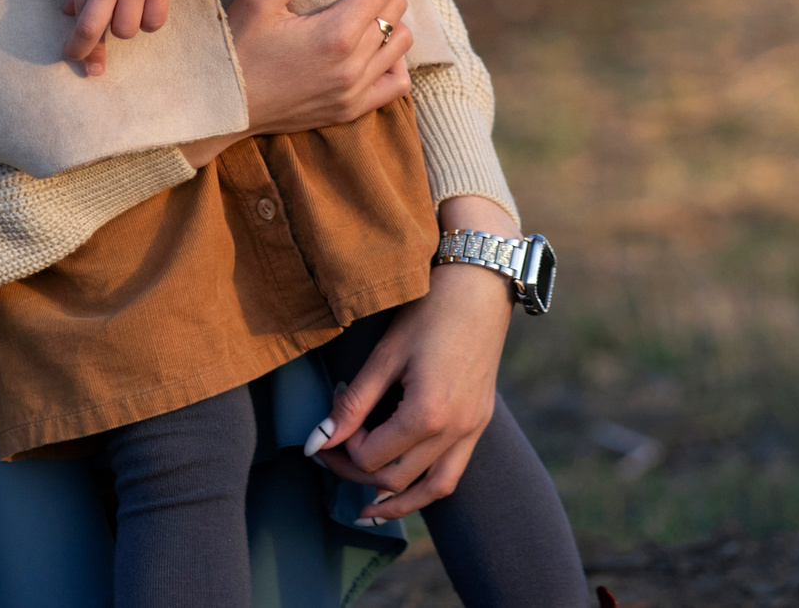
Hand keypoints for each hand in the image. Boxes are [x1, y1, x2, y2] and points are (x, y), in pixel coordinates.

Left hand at [61, 0, 176, 77]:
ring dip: (126, 29)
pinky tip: (147, 11)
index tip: (77, 60)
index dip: (77, 49)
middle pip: (96, 29)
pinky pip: (155, 20)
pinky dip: (150, 22)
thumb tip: (66, 13)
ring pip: (128, 29)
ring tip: (127, 15)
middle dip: (93, 52)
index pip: (79, 22)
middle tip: (95, 65)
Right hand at [173, 0, 415, 171]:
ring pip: (402, 42)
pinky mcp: (350, 110)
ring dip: (388, 20)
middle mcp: (354, 66)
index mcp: (337, 34)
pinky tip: (368, 50)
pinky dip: (392, 61)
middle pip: (397, 8)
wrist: (219, 107)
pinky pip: (397, 83)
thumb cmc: (235, 47)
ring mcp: (355, 92)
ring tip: (358, 12)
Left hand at [309, 196, 521, 520]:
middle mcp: (454, 431)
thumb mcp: (385, 356)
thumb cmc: (429, 312)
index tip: (330, 426)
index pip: (371, 457)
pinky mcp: (480, 423)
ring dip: (396, 503)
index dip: (342, 449)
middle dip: (357, 474)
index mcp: (427, 414)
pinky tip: (404, 489)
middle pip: (395, 478)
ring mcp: (472, 430)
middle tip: (332, 455)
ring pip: (432, 490)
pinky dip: (427, 489)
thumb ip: (352, 404)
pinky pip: (453, 473)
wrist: (481, 286)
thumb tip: (317, 442)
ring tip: (367, 512)